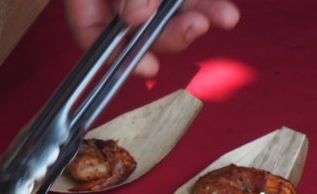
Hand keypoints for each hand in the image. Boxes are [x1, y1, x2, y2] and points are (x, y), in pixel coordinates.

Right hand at [65, 0, 240, 76]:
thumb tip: (135, 16)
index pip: (91, 33)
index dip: (117, 57)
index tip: (146, 65)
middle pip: (136, 29)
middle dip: (170, 35)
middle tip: (193, 29)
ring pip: (169, 14)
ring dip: (198, 21)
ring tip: (223, 17)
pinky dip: (208, 6)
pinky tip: (226, 15)